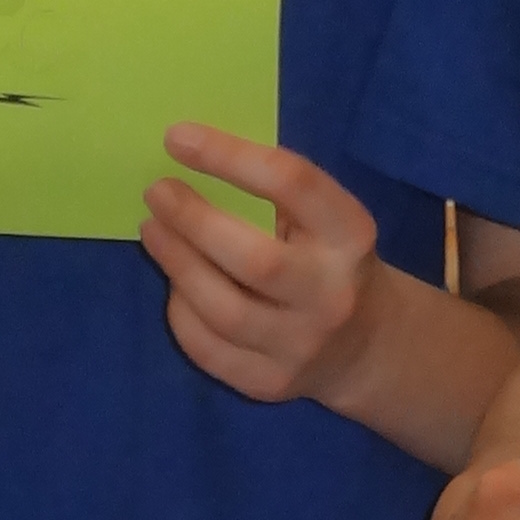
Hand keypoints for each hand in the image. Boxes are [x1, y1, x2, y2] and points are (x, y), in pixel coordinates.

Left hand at [145, 124, 378, 402]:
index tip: (177, 137)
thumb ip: (277, 194)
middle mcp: (332, 295)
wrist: (366, 346)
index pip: (292, 185)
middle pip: (254, 259)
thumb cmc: (329, 260)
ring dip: (177, 264)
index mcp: (350, 237)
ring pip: (223, 310)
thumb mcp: (326, 220)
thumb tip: (189, 155)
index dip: (229, 157)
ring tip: (153, 231)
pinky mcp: (271, 383)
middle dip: (193, 221)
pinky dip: (181, 312)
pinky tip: (175, 284)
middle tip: (157, 193)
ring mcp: (303, 346)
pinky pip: (208, 349)